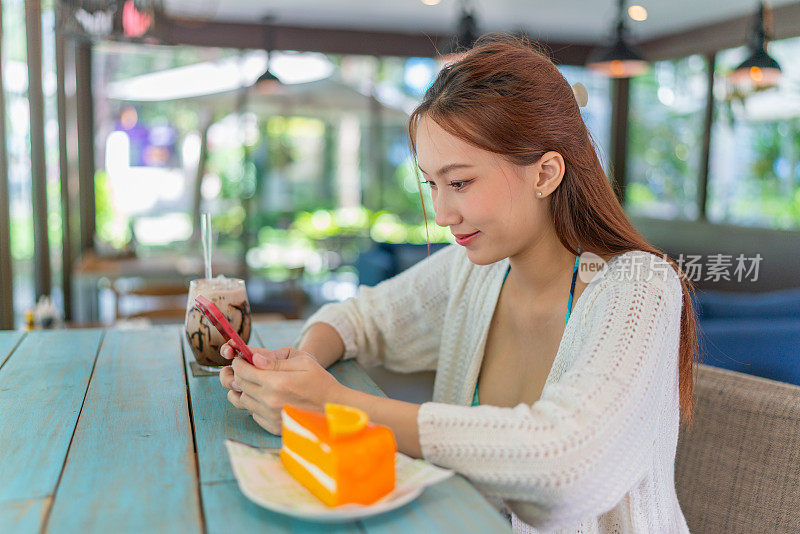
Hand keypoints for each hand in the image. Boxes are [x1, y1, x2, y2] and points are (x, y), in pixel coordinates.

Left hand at [218, 345, 345, 434]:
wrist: (334, 408)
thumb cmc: (320, 381)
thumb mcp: (302, 361)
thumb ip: (275, 360)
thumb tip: (253, 358)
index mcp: (277, 382)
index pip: (242, 371)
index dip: (238, 362)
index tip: (241, 359)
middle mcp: (270, 401)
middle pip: (239, 385)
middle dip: (238, 374)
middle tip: (246, 368)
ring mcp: (270, 416)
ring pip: (241, 400)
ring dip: (244, 390)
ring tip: (255, 383)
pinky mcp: (272, 427)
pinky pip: (251, 413)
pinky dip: (253, 404)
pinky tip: (265, 397)